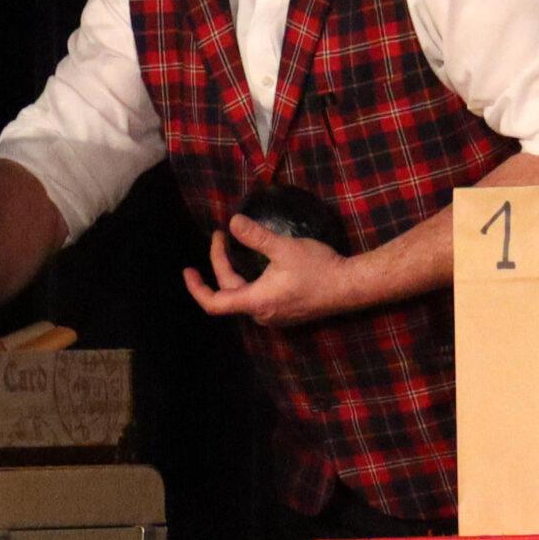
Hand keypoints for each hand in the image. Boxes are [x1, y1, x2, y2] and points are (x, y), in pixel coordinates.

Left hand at [181, 217, 352, 325]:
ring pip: (244, 295)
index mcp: (256, 301)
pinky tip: (255, 266)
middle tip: (220, 237)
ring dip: (234, 274)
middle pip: (229, 292)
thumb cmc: (318, 268)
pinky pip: (259, 298)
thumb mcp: (284, 247)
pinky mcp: (286, 313)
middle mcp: (261, 314)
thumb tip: (233, 223)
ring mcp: (275, 316)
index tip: (188, 270)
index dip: (197, 288)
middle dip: (220, 263)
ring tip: (232, 250)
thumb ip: (256, 236)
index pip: (214, 302)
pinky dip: (249, 281)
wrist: (350, 286)